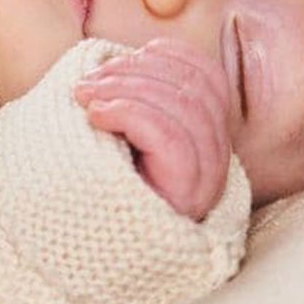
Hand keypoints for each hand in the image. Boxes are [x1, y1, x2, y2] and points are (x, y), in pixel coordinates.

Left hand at [73, 39, 231, 220]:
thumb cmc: (104, 186)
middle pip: (192, 87)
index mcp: (208, 136)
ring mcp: (206, 177)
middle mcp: (217, 157)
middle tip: (89, 82)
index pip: (208, 77)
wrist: (92, 247)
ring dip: (126, 89)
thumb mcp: (123, 137)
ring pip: (182, 107)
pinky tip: (98, 117)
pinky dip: (129, 114)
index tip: (124, 58)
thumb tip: (115, 60)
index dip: (169, 56)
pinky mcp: (188, 191)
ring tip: (86, 98)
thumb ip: (134, 101)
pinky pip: (169, 135)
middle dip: (134, 72)